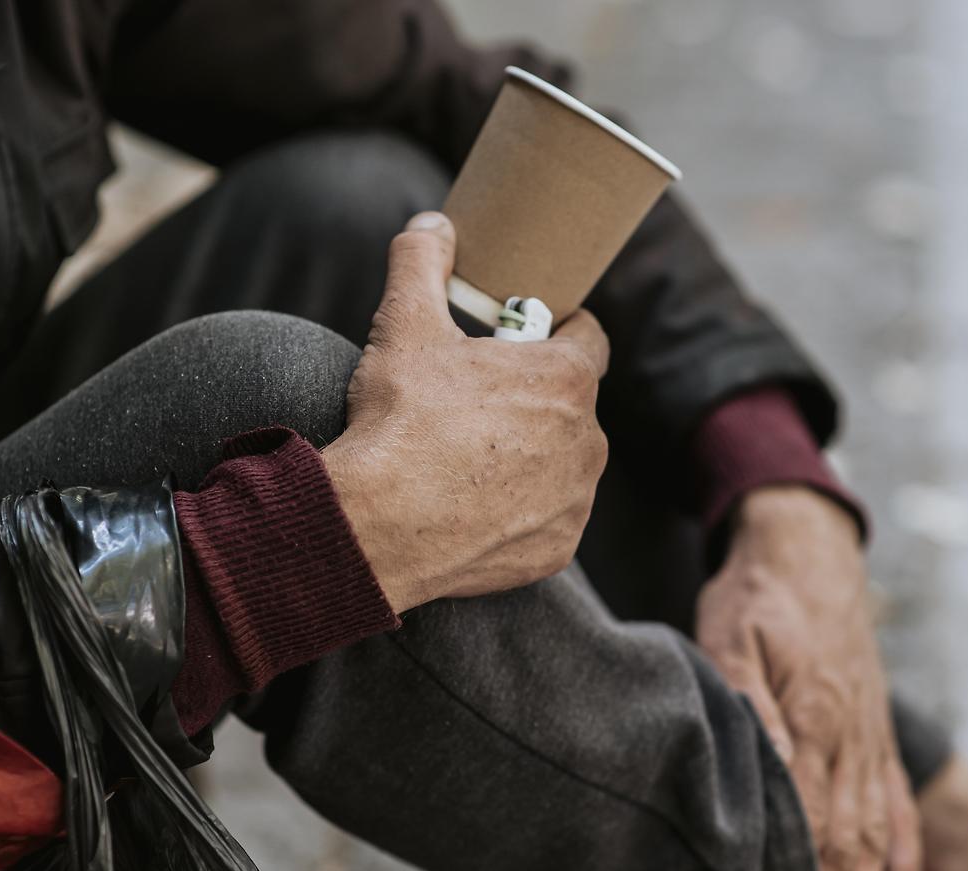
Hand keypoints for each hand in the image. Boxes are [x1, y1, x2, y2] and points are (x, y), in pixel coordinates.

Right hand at [322, 211, 609, 611]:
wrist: (378, 525)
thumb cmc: (399, 420)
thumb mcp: (402, 324)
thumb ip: (421, 261)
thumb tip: (431, 224)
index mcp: (565, 377)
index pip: (588, 337)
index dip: (560, 329)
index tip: (530, 335)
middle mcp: (588, 439)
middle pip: (571, 405)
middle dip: (534, 400)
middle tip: (479, 403)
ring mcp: (575, 500)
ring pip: (564, 465)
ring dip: (533, 458)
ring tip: (472, 459)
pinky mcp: (556, 549)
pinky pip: (548, 520)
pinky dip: (521, 513)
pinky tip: (475, 508)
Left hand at [695, 486, 921, 870]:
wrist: (806, 553)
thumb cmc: (756, 595)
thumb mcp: (730, 636)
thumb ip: (748, 702)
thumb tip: (768, 767)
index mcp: (814, 717)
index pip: (809, 816)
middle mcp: (852, 738)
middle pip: (846, 840)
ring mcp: (869, 740)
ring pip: (875, 834)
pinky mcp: (875, 735)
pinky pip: (899, 807)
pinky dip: (904, 860)